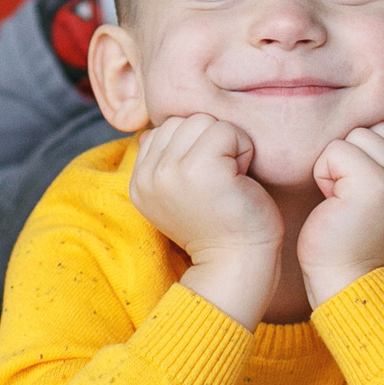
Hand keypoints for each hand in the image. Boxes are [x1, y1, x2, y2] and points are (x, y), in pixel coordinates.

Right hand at [128, 114, 283, 329]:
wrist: (238, 263)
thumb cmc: (220, 228)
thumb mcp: (177, 195)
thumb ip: (161, 162)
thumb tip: (148, 132)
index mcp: (140, 182)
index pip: (164, 129)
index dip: (195, 147)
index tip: (207, 183)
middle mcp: (149, 176)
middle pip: (183, 121)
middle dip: (210, 142)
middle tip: (222, 182)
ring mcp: (172, 172)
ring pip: (203, 121)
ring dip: (227, 144)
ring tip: (230, 180)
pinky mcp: (201, 168)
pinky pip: (227, 131)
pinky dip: (243, 149)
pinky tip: (240, 180)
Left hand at [297, 123, 383, 306]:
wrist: (346, 280)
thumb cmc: (352, 235)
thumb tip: (372, 116)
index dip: (367, 153)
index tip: (362, 191)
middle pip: (374, 128)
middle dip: (352, 156)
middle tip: (350, 196)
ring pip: (354, 136)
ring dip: (336, 165)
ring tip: (343, 199)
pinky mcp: (376, 185)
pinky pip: (335, 151)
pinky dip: (324, 174)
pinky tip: (333, 203)